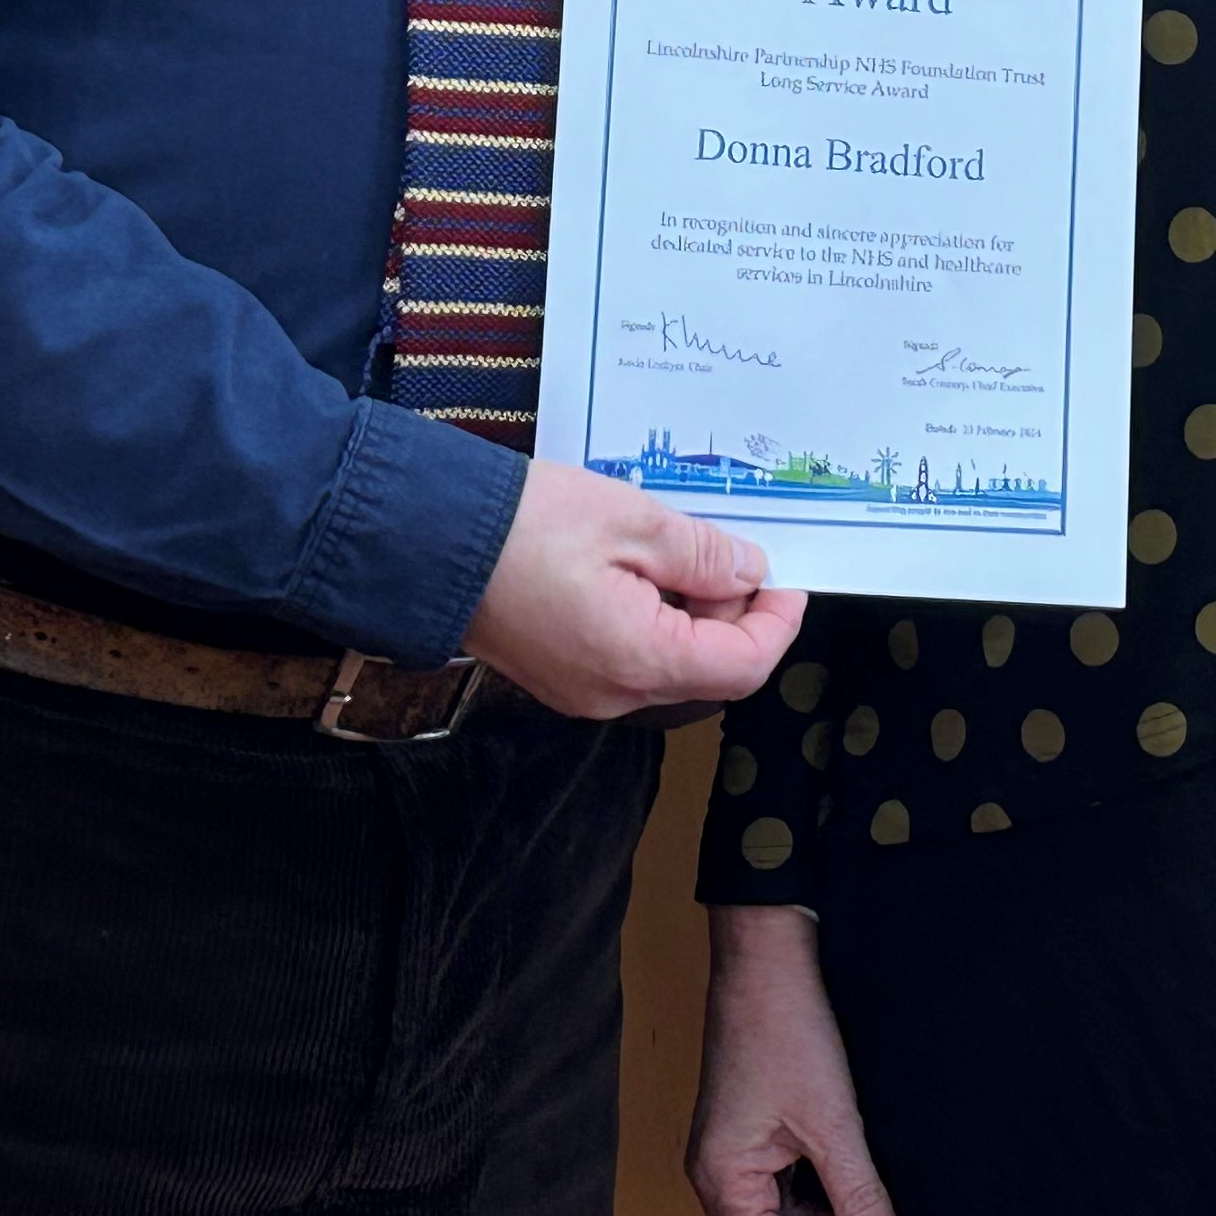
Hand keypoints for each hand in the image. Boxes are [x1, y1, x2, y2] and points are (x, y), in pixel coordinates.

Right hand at [460, 458, 805, 721]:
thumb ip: (702, 554)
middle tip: (726, 546)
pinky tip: (638, 566)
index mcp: (639, 662)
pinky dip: (653, 616)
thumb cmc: (522, 528)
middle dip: (732, 610)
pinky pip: (631, 655)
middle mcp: (614, 693)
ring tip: (674, 546)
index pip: (743, 666)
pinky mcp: (562, 675)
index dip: (777, 623)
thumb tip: (749, 571)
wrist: (427, 540)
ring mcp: (584, 691)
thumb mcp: (632, 521)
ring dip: (691, 610)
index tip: (787, 580)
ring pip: (671, 661)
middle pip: (709, 667)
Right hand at [689, 907, 906, 1215]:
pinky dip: (812, 1207)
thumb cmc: (784, 1026)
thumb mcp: (834, 1123)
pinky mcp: (746, 1137)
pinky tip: (849, 1199)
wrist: (767, 957)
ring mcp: (729, 1157)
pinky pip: (776, 1196)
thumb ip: (861, 1199)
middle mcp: (716, 1177)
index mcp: (724, 1181)